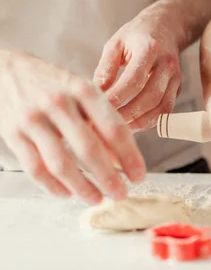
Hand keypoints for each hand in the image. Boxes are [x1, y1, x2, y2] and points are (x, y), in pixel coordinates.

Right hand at [0, 51, 145, 203]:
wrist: (4, 71)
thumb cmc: (53, 83)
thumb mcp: (82, 91)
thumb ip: (101, 120)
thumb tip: (120, 159)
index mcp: (83, 90)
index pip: (113, 128)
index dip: (130, 156)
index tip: (139, 175)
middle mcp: (59, 103)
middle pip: (88, 149)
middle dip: (108, 177)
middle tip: (121, 193)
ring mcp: (33, 119)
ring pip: (61, 163)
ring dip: (82, 187)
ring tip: (97, 199)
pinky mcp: (13, 134)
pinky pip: (35, 168)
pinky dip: (53, 186)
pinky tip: (67, 194)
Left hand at [93, 8, 182, 131]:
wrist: (166, 27)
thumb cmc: (136, 35)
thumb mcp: (115, 43)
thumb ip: (106, 67)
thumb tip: (96, 92)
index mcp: (149, 49)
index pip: (134, 79)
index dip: (117, 97)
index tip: (99, 108)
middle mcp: (167, 64)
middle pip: (150, 97)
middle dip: (128, 114)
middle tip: (107, 123)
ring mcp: (176, 77)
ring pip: (162, 107)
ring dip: (141, 121)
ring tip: (120, 127)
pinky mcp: (178, 88)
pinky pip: (166, 110)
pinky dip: (151, 120)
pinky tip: (134, 123)